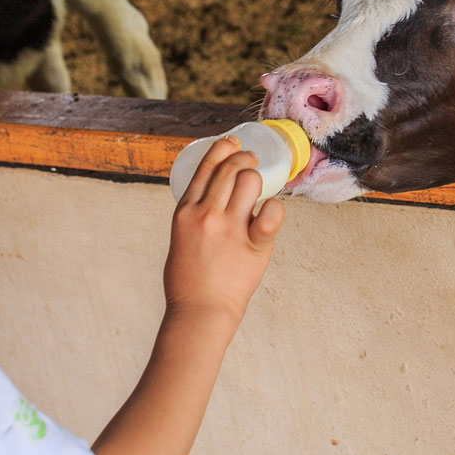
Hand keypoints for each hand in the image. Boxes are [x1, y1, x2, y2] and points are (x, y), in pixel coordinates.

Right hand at [164, 138, 283, 326]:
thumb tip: (213, 198)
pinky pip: (271, 213)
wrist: (200, 312)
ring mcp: (230, 229)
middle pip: (229, 168)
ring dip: (256, 176)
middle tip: (251, 160)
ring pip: (249, 181)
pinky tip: (271, 211)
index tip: (232, 141)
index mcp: (184, 212)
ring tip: (260, 182)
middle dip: (244, 157)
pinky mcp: (253, 245)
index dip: (221, 148)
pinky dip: (274, 207)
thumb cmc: (188, 280)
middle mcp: (206, 214)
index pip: (205, 167)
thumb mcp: (179, 238)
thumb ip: (194, 216)